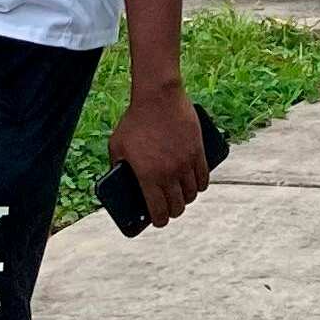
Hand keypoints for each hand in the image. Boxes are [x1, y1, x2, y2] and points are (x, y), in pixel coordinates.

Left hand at [110, 82, 211, 230]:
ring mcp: (185, 163)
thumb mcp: (116, 146)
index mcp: (147, 176)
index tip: (159, 221)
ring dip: (187, 199)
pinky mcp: (198, 151)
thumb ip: (116, 165)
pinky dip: (201, 185)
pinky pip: (204, 177)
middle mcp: (169, 173)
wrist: (158, 97)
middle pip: (178, 206)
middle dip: (173, 212)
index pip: (159, 211)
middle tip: (169, 209)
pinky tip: (197, 186)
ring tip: (182, 197)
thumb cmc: (134, 121)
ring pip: (192, 193)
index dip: (160, 221)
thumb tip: (118, 181)